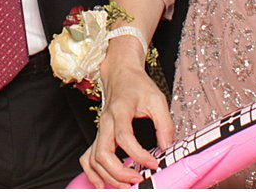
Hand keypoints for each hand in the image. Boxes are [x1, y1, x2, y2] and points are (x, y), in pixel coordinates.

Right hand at [80, 54, 173, 187]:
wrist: (121, 74)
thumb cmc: (138, 86)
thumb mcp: (157, 99)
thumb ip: (164, 124)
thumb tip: (167, 148)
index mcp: (120, 110)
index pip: (124, 136)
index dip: (138, 154)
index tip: (154, 164)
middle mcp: (106, 122)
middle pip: (103, 152)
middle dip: (119, 172)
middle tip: (138, 180)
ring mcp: (100, 130)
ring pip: (94, 158)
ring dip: (108, 176)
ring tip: (126, 186)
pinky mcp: (98, 136)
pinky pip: (87, 157)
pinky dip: (92, 173)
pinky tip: (102, 184)